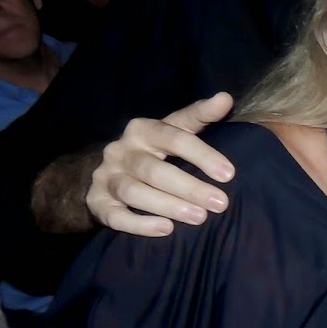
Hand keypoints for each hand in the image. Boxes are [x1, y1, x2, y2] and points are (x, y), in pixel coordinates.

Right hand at [87, 92, 236, 236]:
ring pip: (135, 192)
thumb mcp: (174, 130)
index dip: (202, 155)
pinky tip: (165, 229)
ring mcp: (107, 176)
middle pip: (155, 170)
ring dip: (168, 206)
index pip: (174, 137)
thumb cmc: (154, 151)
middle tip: (220, 203)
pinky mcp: (97, 202)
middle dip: (190, 187)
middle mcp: (121, 151)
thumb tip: (225, 98)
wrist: (108, 172)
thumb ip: (199, 116)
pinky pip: (114, 215)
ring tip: (199, 218)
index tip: (229, 174)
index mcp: (143, 130)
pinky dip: (139, 224)